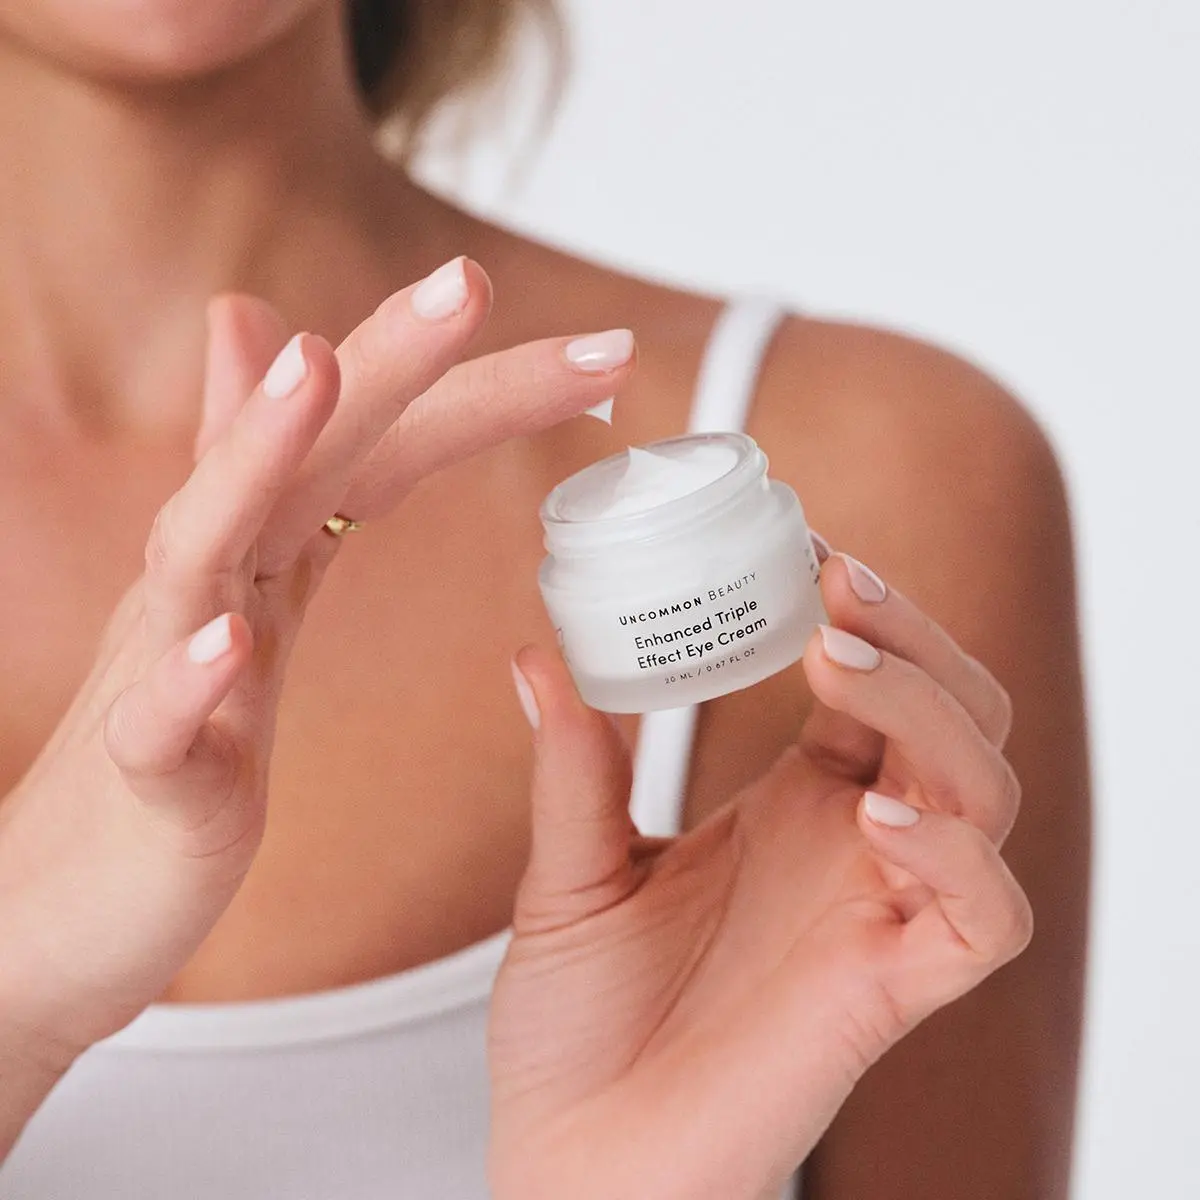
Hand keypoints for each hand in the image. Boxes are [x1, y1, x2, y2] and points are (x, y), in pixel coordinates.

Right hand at [0, 259, 635, 1140]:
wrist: (60, 908)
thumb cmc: (168, 761)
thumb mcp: (228, 599)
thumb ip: (261, 478)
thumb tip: (260, 330)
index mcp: (262, 555)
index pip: (377, 442)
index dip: (476, 386)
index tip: (602, 352)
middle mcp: (211, 586)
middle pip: (297, 452)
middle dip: (386, 361)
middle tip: (469, 281)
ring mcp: (166, 675)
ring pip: (199, 545)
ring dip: (255, 455)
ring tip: (318, 374)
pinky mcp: (147, 781)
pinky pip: (159, 728)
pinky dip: (190, 680)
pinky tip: (231, 643)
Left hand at [490, 547, 1031, 1199]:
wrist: (572, 1163)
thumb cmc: (580, 1029)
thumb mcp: (571, 873)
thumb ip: (573, 767)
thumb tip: (536, 651)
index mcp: (794, 802)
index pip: (872, 678)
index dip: (856, 608)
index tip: (797, 543)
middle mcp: (853, 844)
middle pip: (953, 708)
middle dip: (911, 635)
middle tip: (832, 581)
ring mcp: (881, 911)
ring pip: (985, 784)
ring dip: (929, 707)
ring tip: (837, 661)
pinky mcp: (894, 990)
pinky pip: (988, 914)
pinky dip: (960, 853)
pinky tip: (878, 817)